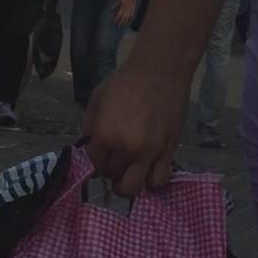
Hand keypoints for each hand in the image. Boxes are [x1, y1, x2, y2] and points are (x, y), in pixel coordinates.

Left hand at [84, 55, 189, 196]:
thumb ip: (90, 124)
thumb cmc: (126, 80)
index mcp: (104, 135)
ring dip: (130, 183)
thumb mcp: (97, 98)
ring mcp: (149, 153)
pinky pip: (159, 180)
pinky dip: (151, 180)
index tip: (102, 154)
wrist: (160, 70)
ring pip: (135, 187)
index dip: (96, 160)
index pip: (95, 163)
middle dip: (111, 171)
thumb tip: (91, 143)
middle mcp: (125, 149)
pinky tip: (149, 170)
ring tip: (131, 171)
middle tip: (115, 161)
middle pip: (113, 176)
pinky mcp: (168, 152)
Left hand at [112, 0, 136, 28]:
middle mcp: (126, 10)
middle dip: (120, 23)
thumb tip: (111, 9)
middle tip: (118, 27)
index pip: (119, 15)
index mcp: (122, 8)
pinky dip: (130, 20)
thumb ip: (115, 4)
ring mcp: (130, 11)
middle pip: (123, 18)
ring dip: (124, 23)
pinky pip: (131, 16)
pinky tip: (129, 22)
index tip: (115, 22)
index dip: (117, 19)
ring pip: (127, 18)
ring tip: (123, 26)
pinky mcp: (133, 10)